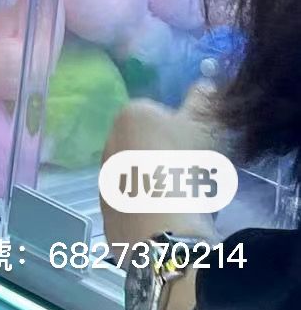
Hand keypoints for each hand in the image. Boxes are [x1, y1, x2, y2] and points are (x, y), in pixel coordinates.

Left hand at [101, 88, 218, 250]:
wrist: (165, 227)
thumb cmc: (184, 166)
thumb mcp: (204, 127)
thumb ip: (203, 100)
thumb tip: (205, 82)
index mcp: (129, 116)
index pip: (157, 115)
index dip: (181, 131)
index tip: (196, 149)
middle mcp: (109, 143)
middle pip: (144, 146)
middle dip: (164, 157)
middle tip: (192, 175)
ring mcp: (106, 180)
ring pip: (136, 177)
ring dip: (154, 185)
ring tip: (182, 204)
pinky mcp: (108, 214)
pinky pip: (132, 208)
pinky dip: (147, 213)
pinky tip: (167, 223)